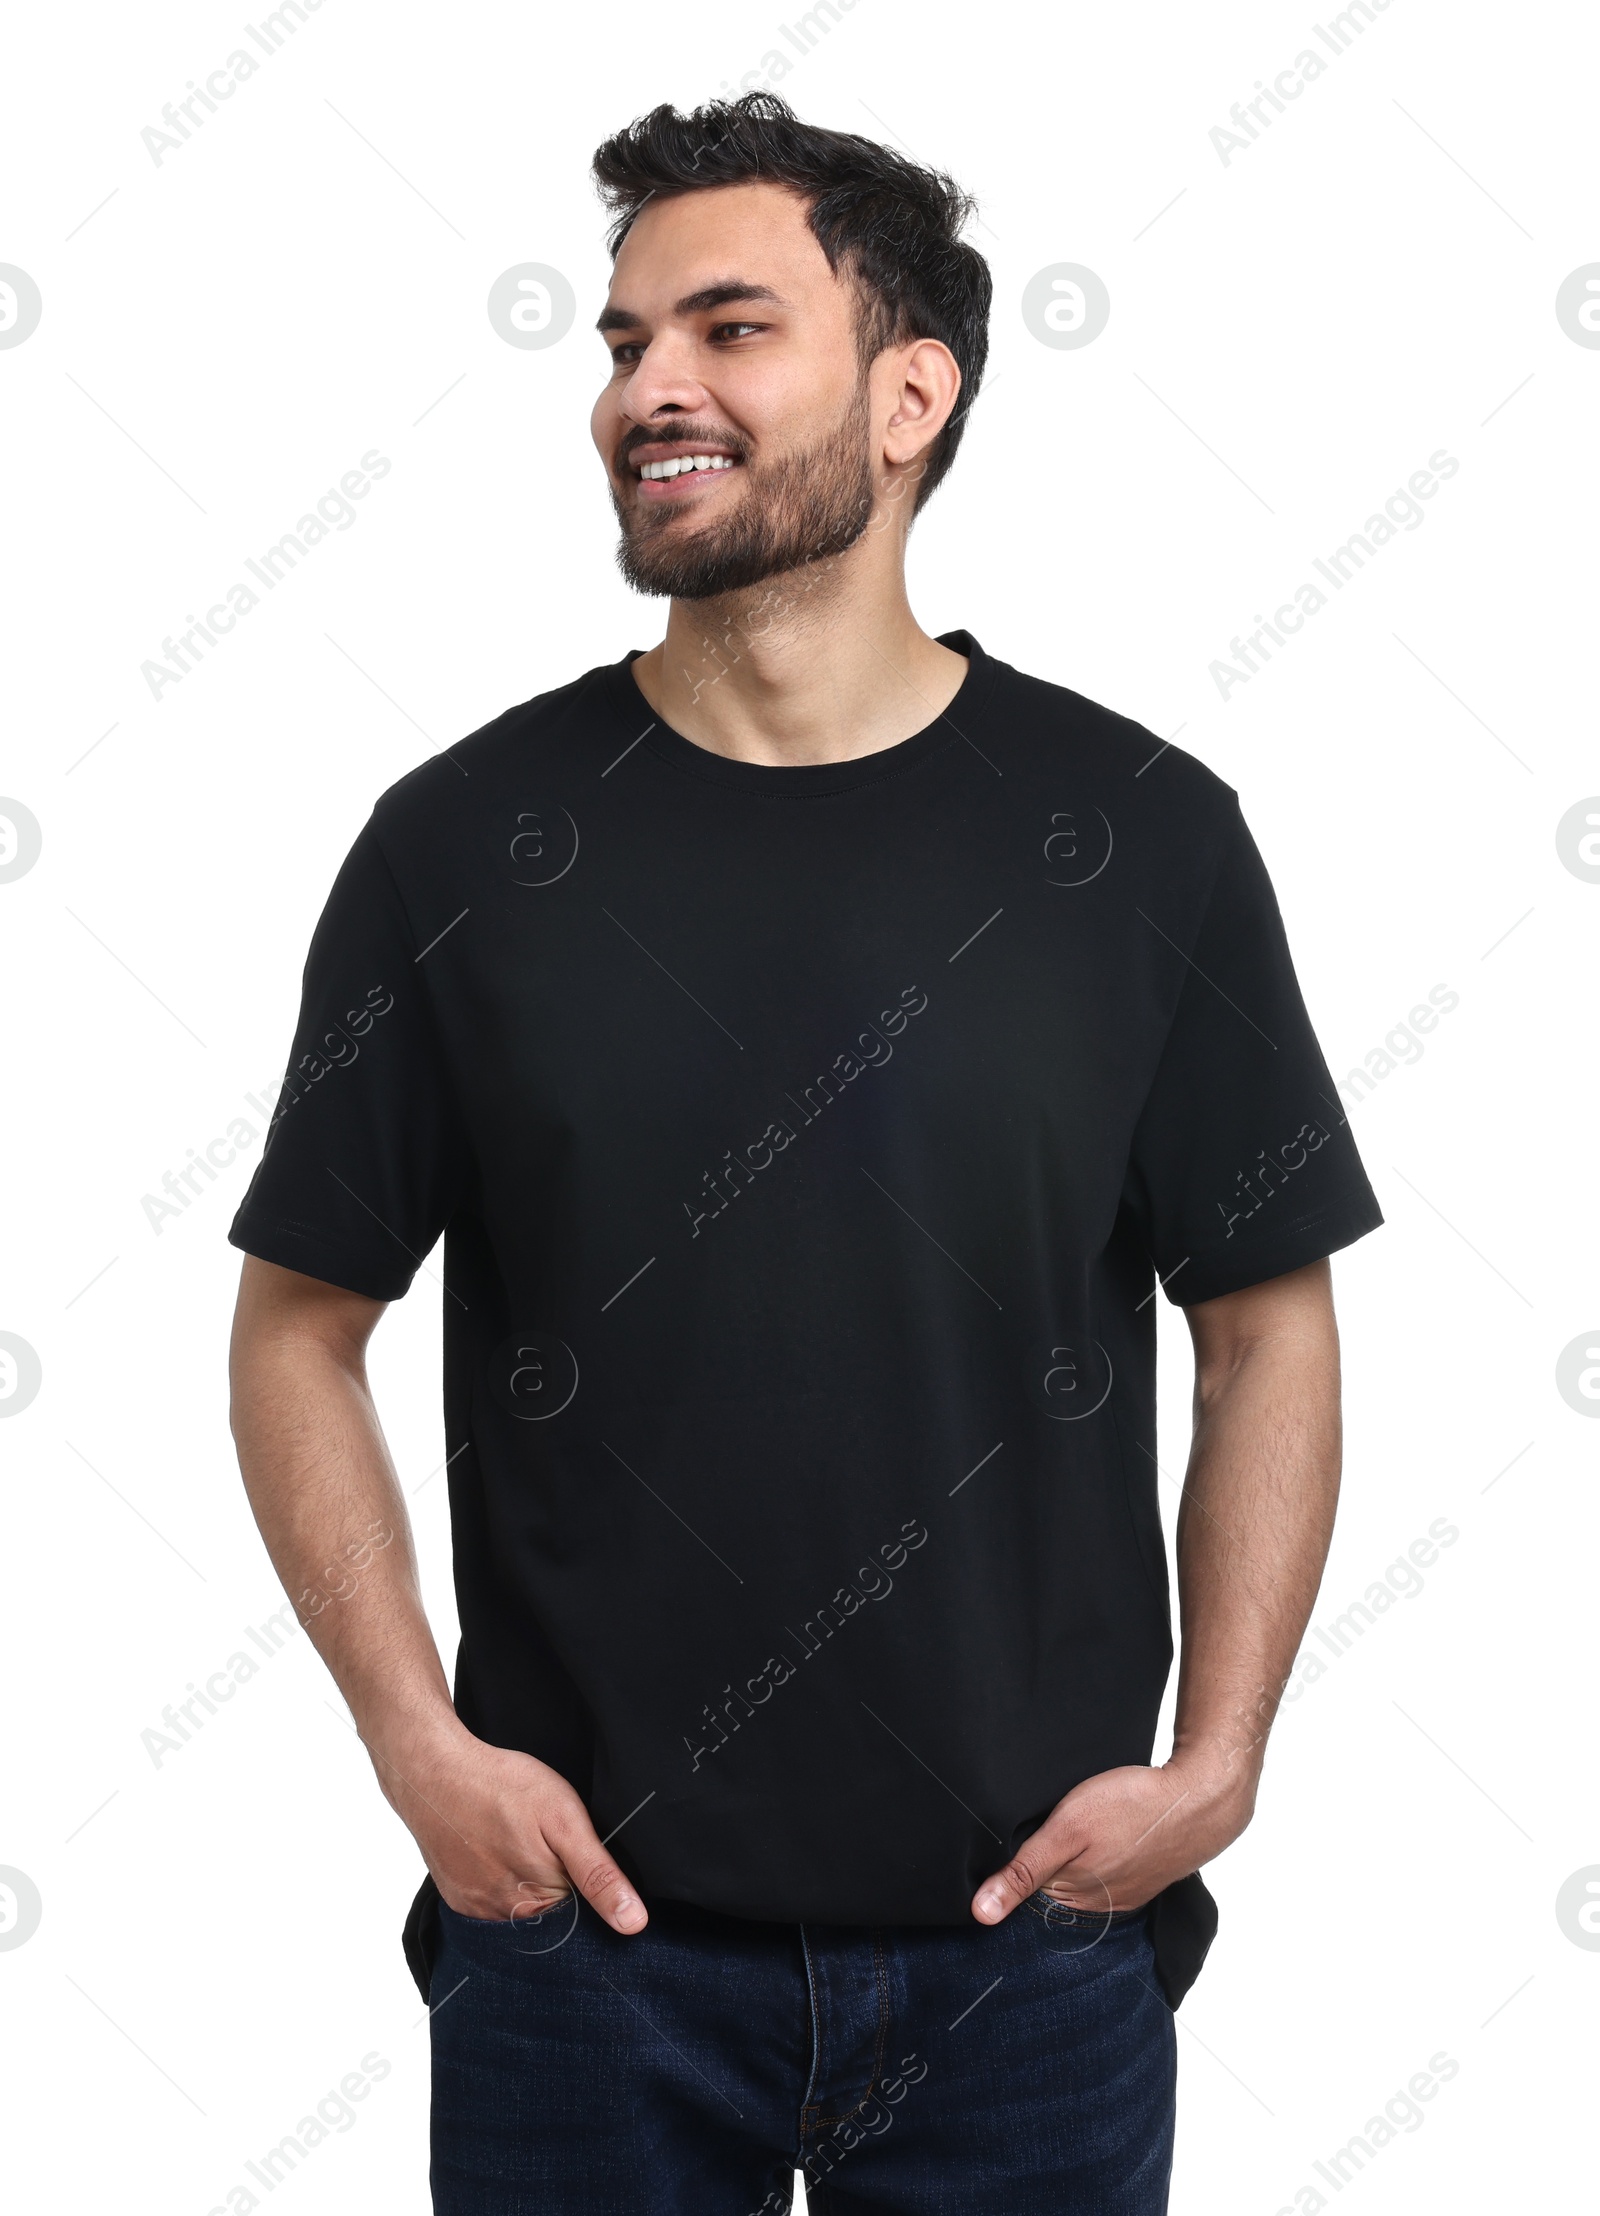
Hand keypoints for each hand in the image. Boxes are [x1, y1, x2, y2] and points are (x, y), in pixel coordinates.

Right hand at [370, 1717, 646, 1933]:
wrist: (433, 1771)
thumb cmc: (501, 1787)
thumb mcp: (565, 1821)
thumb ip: (598, 1875)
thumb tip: (634, 1925)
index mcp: (539, 1903)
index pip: (584, 1920)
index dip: (593, 1890)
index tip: (582, 1858)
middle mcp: (505, 1919)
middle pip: (552, 1919)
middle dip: (563, 1890)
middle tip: (550, 1843)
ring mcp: (476, 1911)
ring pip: (522, 1911)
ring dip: (532, 1886)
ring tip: (525, 1844)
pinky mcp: (458, 1898)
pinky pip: (493, 1904)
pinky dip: (504, 1882)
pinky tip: (502, 1851)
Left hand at [971, 1757, 1253, 1923]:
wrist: (1199, 1800)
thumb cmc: (1132, 1806)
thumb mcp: (1067, 1829)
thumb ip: (1024, 1870)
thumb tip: (980, 1914)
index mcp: (1071, 1898)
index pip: (1021, 1898)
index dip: (1006, 1872)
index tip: (999, 1850)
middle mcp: (1094, 1907)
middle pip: (1047, 1892)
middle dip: (1034, 1869)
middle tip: (1038, 1830)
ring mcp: (1120, 1896)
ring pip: (1075, 1884)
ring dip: (1064, 1864)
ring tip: (1067, 1833)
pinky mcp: (1138, 1881)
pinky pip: (1102, 1878)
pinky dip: (1092, 1861)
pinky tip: (1096, 1839)